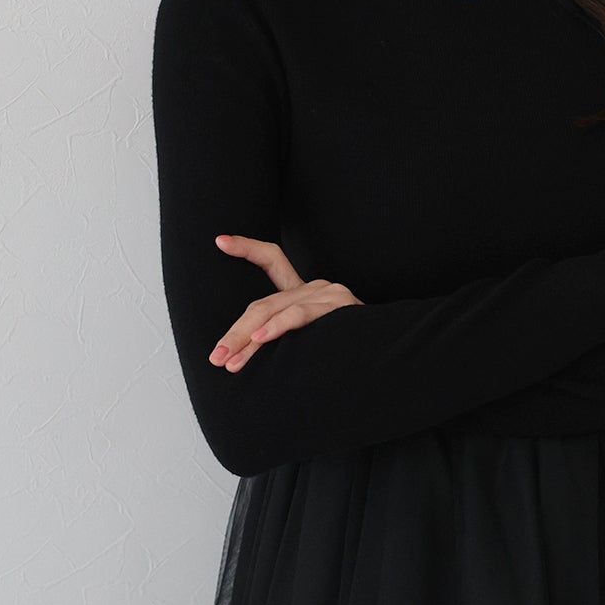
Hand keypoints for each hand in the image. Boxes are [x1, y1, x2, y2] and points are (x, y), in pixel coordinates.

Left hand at [210, 232, 362, 370]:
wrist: (388, 363)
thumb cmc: (346, 358)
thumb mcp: (306, 346)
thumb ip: (279, 342)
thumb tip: (234, 359)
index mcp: (306, 294)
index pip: (273, 260)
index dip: (247, 248)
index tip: (220, 241)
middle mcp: (316, 288)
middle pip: (262, 303)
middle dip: (235, 332)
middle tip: (215, 356)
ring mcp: (328, 294)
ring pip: (275, 311)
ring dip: (248, 337)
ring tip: (229, 358)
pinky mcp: (338, 305)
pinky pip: (300, 314)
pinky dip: (278, 327)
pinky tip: (261, 337)